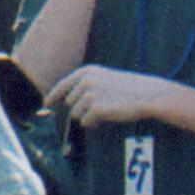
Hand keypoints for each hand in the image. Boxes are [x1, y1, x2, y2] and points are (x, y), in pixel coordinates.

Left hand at [49, 65, 178, 128]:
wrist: (148, 95)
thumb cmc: (128, 89)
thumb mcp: (105, 80)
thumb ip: (85, 87)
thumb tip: (66, 103)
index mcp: (87, 72)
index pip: (63, 85)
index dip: (53, 96)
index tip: (46, 104)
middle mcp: (85, 81)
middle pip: (69, 103)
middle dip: (81, 109)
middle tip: (101, 108)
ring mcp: (90, 94)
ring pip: (76, 114)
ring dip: (88, 117)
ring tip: (106, 111)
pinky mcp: (95, 108)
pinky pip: (85, 122)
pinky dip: (94, 123)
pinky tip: (107, 116)